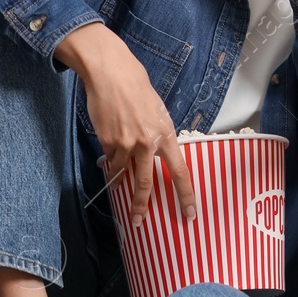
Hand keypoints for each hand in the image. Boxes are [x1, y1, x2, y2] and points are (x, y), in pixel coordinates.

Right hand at [57, 23, 195, 220]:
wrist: (112, 74)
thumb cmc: (138, 90)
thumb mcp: (158, 113)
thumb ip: (158, 136)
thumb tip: (156, 155)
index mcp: (167, 135)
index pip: (181, 172)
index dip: (186, 195)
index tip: (189, 214)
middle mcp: (148, 142)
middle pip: (147, 183)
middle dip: (143, 205)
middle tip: (140, 222)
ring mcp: (126, 143)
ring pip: (123, 173)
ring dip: (120, 182)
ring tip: (119, 188)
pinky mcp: (107, 141)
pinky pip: (110, 161)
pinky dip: (109, 165)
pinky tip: (108, 164)